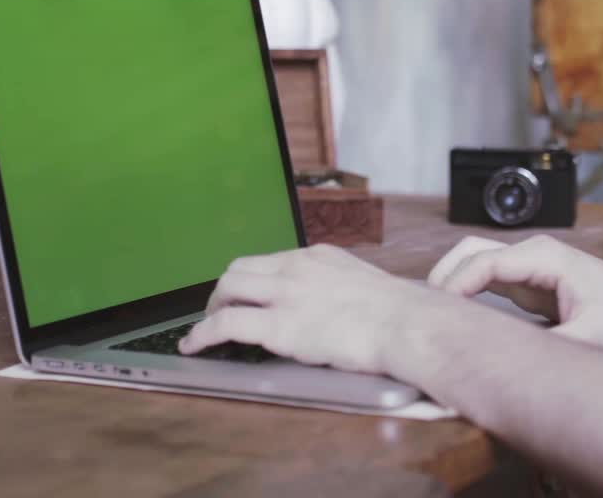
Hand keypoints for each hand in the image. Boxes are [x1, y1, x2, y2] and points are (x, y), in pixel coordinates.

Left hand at [179, 244, 483, 375]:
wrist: (408, 323)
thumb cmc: (403, 314)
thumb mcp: (368, 287)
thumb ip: (345, 291)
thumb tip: (345, 311)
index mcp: (319, 256)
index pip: (272, 260)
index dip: (253, 279)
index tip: (249, 293)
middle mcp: (296, 267)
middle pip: (240, 268)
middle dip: (225, 289)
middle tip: (221, 310)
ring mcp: (285, 294)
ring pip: (228, 288)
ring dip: (211, 308)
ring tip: (205, 329)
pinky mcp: (278, 326)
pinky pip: (226, 324)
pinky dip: (202, 334)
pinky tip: (194, 346)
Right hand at [428, 235, 602, 353]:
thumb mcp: (590, 340)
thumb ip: (547, 351)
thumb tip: (507, 365)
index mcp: (543, 256)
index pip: (482, 263)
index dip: (454, 287)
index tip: (437, 317)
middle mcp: (532, 254)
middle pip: (469, 251)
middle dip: (443, 277)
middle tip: (424, 314)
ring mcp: (529, 268)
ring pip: (474, 263)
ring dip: (451, 284)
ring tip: (433, 318)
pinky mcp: (529, 285)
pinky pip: (486, 281)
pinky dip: (465, 294)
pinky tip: (455, 321)